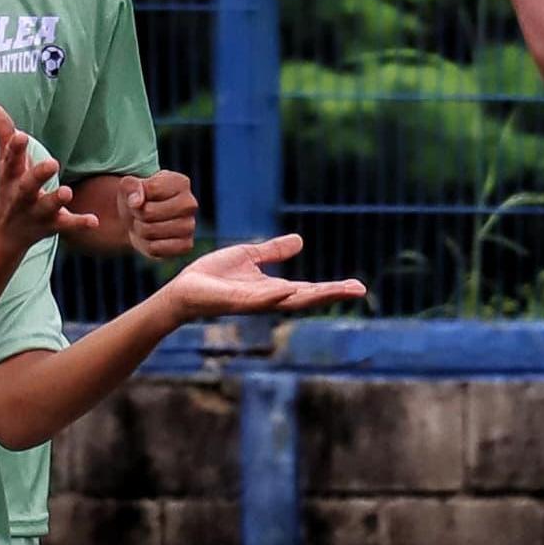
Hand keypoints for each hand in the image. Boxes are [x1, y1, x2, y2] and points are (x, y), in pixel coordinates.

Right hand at [0, 105, 96, 248]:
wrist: (4, 234)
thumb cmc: (9, 188)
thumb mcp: (4, 163)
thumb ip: (3, 134)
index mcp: (11, 177)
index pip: (11, 160)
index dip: (15, 148)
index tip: (21, 136)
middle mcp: (21, 195)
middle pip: (28, 185)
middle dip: (38, 175)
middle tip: (52, 163)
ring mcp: (36, 212)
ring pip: (46, 206)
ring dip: (56, 200)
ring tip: (67, 192)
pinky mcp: (51, 225)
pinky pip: (66, 224)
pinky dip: (79, 223)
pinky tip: (94, 221)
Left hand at [128, 170, 201, 260]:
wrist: (142, 220)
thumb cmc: (138, 199)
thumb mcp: (129, 186)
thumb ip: (131, 186)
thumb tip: (136, 202)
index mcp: (180, 183)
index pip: (151, 189)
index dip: (136, 195)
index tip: (138, 198)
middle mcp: (190, 204)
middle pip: (149, 212)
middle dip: (137, 214)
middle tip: (140, 214)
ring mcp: (190, 226)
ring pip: (149, 231)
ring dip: (139, 230)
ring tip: (145, 224)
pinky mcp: (186, 246)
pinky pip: (155, 248)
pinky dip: (146, 245)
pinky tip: (151, 238)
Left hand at [154, 234, 368, 322]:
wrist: (184, 288)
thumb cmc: (213, 275)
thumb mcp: (249, 256)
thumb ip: (273, 251)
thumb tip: (300, 242)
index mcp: (274, 289)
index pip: (310, 289)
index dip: (333, 288)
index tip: (357, 286)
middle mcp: (269, 299)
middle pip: (308, 297)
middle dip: (333, 294)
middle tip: (359, 291)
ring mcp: (254, 302)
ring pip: (289, 300)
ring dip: (313, 296)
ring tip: (336, 290)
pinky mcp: (236, 301)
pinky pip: (258, 299)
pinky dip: (274, 295)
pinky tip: (288, 290)